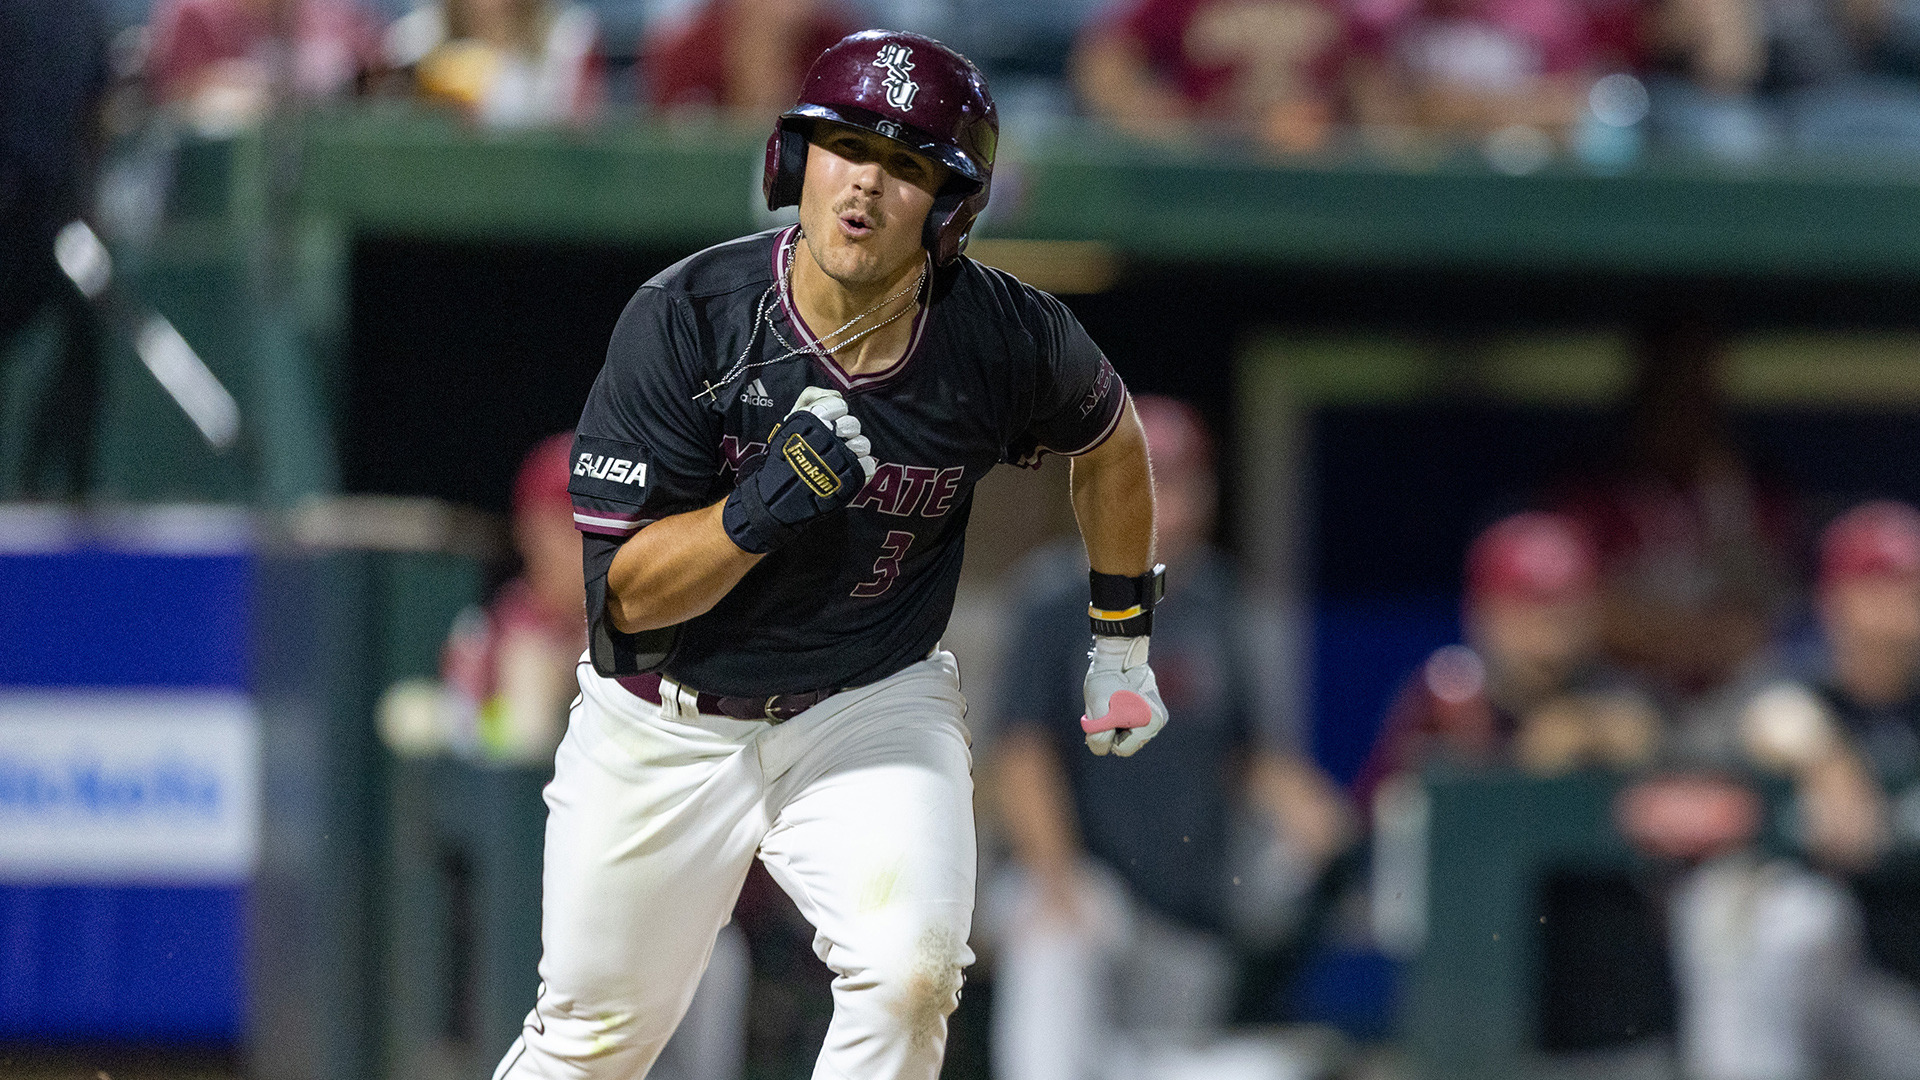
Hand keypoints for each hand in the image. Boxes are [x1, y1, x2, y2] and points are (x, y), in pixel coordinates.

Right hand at [721, 387, 876, 552]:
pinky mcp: (851, 478)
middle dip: (846, 430)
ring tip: (841, 457)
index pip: (838, 403)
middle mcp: (828, 435)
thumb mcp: (791, 419)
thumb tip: (836, 394)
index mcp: (812, 419)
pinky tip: (848, 470)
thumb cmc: (786, 453)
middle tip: (833, 441)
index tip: (827, 421)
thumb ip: (810, 398)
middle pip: (852, 424)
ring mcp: (842, 458)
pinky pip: (868, 464)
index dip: (835, 410)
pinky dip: (861, 467)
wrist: (779, 494)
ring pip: (863, 443)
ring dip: (855, 449)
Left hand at [1080, 636, 1166, 756]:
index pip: (1122, 749)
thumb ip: (1098, 732)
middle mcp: (1157, 722)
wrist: (1118, 656)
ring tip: (1113, 706)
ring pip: (1131, 736)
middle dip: (1113, 732)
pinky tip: (1119, 705)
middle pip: (1128, 744)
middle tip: (1105, 711)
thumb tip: (1104, 746)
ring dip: (1118, 726)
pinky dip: (1124, 719)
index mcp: (1149, 722)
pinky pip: (1135, 725)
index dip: (1107, 738)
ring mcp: (1158, 717)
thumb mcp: (1096, 707)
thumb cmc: (1106, 679)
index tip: (1102, 720)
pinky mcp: (1154, 711)